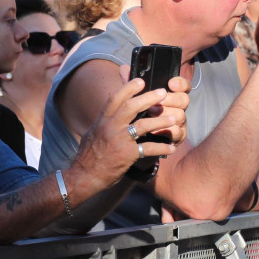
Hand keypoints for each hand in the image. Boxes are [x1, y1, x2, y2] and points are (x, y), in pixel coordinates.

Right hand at [72, 78, 187, 190]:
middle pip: (131, 106)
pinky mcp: (127, 155)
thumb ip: (103, 120)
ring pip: (143, 125)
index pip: (115, 98)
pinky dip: (161, 147)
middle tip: (163, 93)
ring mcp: (119, 140)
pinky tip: (171, 148)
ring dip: (161, 121)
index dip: (128, 87)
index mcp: (102, 120)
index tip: (141, 81)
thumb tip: (109, 108)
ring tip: (174, 118)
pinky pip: (148, 148)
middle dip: (149, 98)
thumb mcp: (92, 132)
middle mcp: (110, 127)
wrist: (83, 177)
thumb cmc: (88, 155)